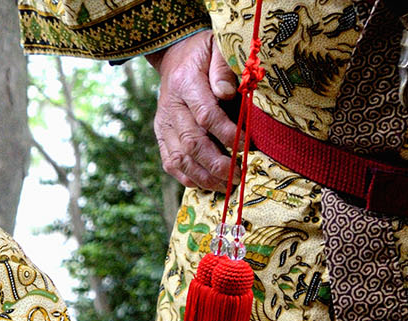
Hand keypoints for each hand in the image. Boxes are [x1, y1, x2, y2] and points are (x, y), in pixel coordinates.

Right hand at [146, 30, 239, 190]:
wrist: (175, 57)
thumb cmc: (204, 54)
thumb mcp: (217, 49)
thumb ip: (223, 69)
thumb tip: (227, 93)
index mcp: (184, 83)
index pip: (205, 115)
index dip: (226, 133)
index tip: (246, 145)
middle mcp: (170, 107)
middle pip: (192, 143)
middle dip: (217, 163)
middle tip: (238, 175)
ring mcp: (163, 125)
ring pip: (180, 159)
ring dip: (204, 176)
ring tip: (227, 185)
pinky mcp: (161, 137)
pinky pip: (171, 164)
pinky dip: (189, 178)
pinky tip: (208, 184)